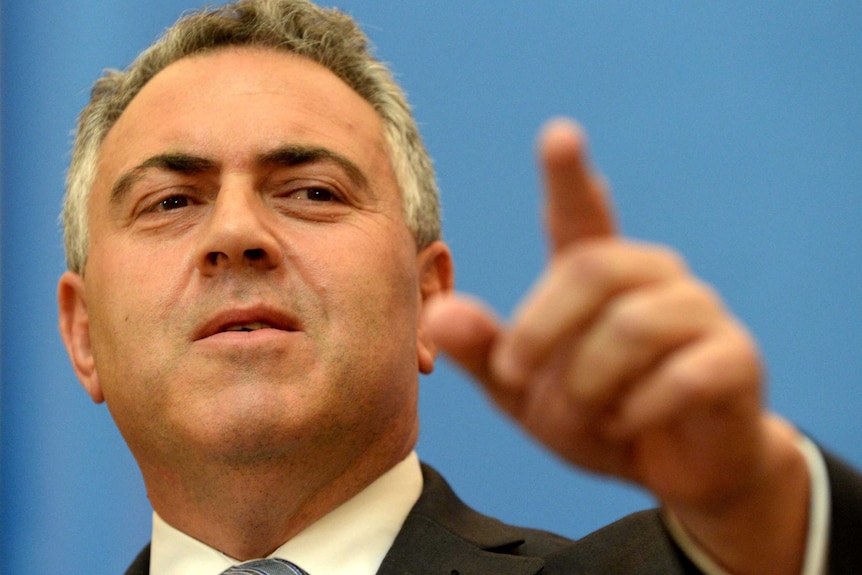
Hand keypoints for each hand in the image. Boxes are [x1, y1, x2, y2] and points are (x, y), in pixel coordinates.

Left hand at [425, 119, 808, 572]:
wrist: (675, 469)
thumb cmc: (597, 418)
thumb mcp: (526, 393)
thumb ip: (486, 354)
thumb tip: (438, 314)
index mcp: (599, 276)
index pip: (581, 215)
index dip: (568, 177)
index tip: (558, 135)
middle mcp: (653, 277)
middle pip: (590, 268)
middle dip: (541, 329)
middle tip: (516, 378)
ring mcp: (700, 313)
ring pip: (631, 326)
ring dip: (590, 386)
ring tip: (591, 416)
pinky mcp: (736, 358)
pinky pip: (680, 378)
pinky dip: (639, 413)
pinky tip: (632, 425)